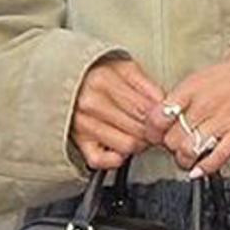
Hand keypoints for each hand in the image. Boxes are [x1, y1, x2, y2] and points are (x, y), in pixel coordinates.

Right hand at [71, 57, 171, 171]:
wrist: (62, 80)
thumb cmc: (96, 74)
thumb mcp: (124, 68)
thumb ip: (147, 85)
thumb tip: (166, 105)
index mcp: (104, 81)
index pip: (147, 109)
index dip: (162, 118)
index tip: (165, 118)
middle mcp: (91, 103)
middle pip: (139, 129)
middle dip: (152, 131)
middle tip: (154, 128)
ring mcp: (83, 124)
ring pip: (127, 145)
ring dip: (139, 144)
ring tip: (139, 135)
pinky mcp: (78, 142)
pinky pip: (101, 161)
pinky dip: (115, 159)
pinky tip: (120, 148)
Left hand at [161, 38, 229, 176]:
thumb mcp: (204, 75)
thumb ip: (186, 96)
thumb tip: (170, 112)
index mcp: (191, 88)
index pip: (158, 115)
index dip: (152, 129)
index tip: (155, 133)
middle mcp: (203, 105)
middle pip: (171, 138)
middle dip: (169, 146)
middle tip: (173, 145)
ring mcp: (222, 121)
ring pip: (189, 151)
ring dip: (183, 160)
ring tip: (185, 158)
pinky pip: (217, 158)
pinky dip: (204, 168)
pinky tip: (199, 169)